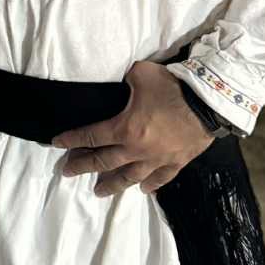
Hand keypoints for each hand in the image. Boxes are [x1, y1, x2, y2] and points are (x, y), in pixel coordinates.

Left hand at [52, 60, 216, 196]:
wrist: (208, 104)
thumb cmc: (172, 88)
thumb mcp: (141, 74)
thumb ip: (127, 80)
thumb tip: (125, 82)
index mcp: (124, 128)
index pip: (91, 136)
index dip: (72, 140)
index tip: (56, 144)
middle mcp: (136, 149)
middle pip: (104, 162)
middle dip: (83, 166)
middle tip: (68, 172)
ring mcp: (156, 159)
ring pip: (129, 177)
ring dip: (111, 185)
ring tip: (98, 191)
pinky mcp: (176, 163)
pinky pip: (160, 178)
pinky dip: (150, 185)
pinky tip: (142, 190)